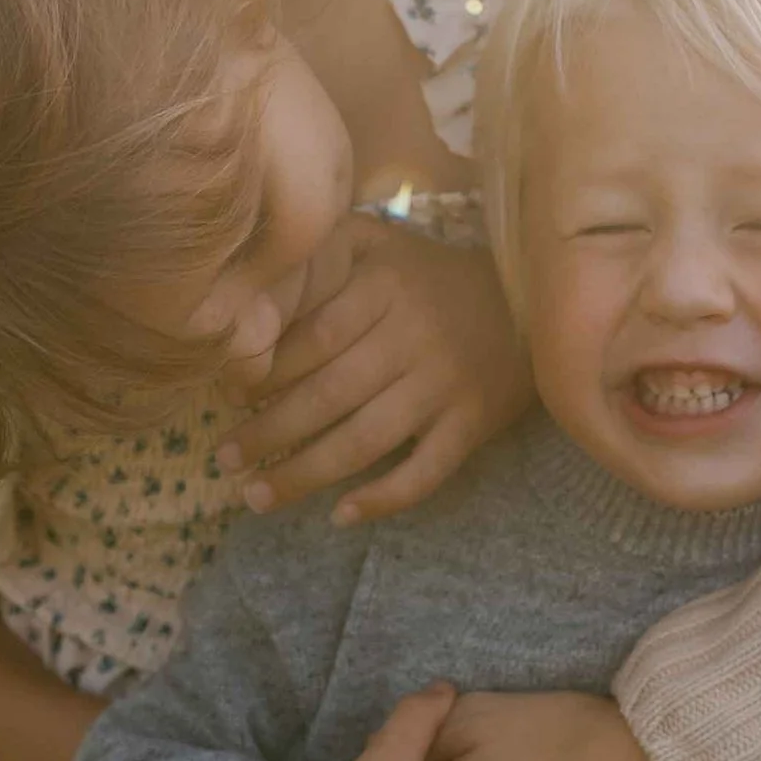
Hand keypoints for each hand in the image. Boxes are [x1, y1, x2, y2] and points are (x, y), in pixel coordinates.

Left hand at [218, 220, 532, 525]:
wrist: (534, 300)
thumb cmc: (433, 277)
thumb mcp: (380, 244)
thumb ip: (323, 253)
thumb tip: (249, 292)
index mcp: (385, 288)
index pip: (311, 340)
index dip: (263, 373)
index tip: (227, 397)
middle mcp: (414, 336)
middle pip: (328, 395)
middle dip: (268, 432)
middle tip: (225, 459)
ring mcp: (446, 384)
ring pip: (365, 441)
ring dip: (305, 475)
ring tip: (256, 496)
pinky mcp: (473, 423)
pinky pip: (425, 472)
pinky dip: (383, 499)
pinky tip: (342, 516)